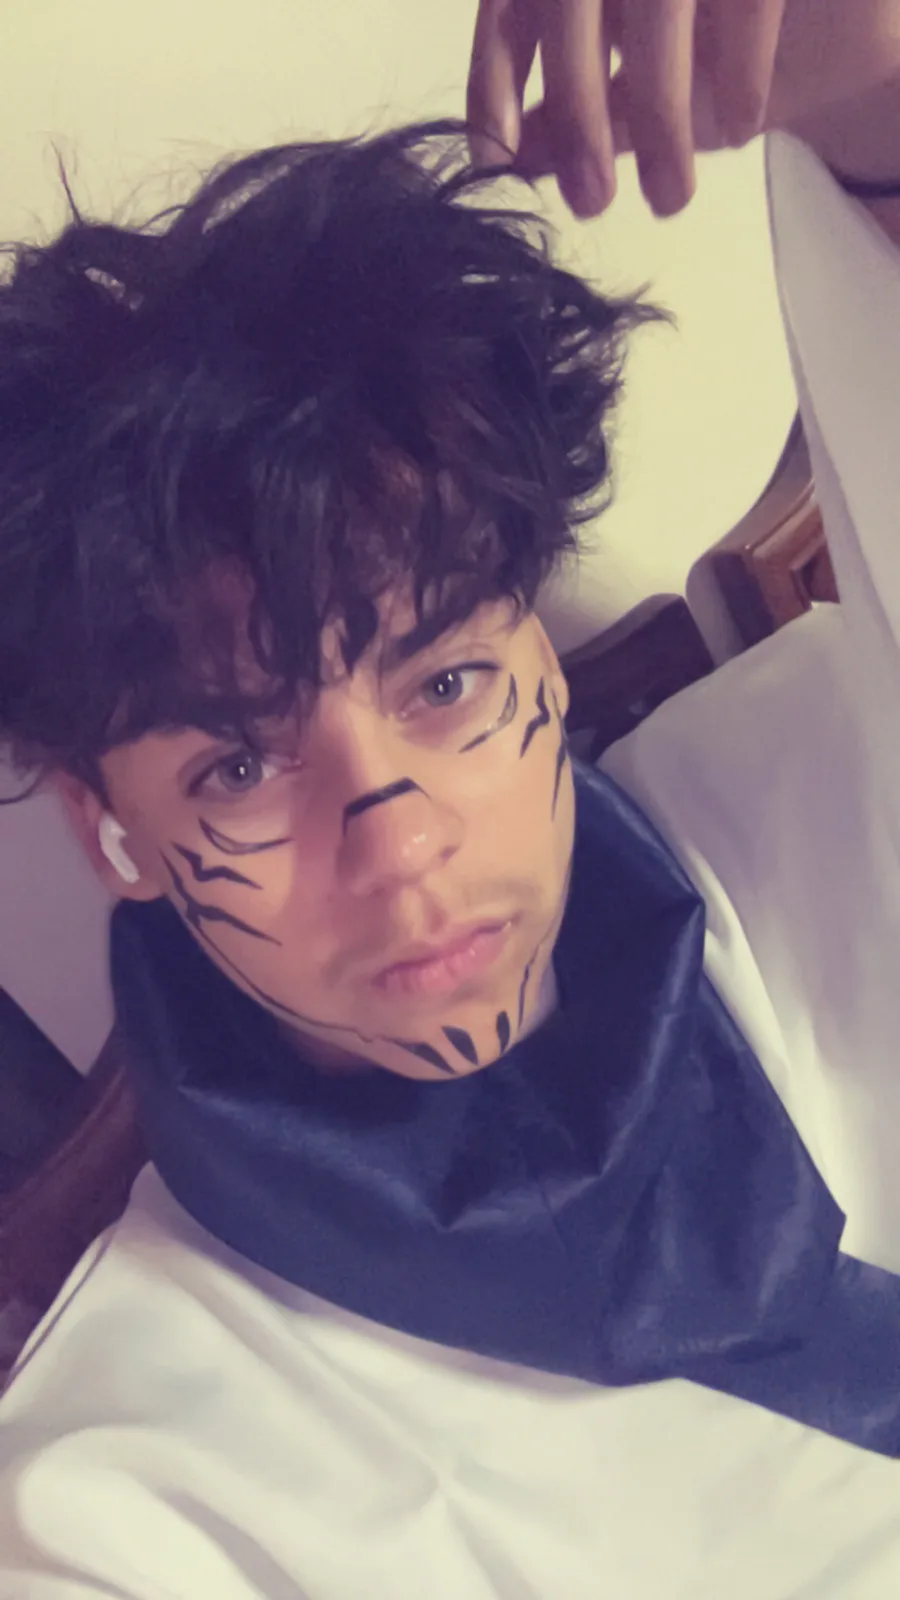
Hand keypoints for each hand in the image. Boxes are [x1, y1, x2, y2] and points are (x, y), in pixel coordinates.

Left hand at [467, 0, 787, 217]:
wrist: (831, 26)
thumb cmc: (714, 52)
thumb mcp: (633, 88)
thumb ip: (569, 113)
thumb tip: (509, 158)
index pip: (512, 7)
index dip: (496, 83)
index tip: (496, 166)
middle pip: (574, 1)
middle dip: (578, 112)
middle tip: (591, 205)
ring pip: (660, 5)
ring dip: (660, 114)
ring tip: (671, 198)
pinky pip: (748, 1)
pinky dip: (739, 73)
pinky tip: (741, 132)